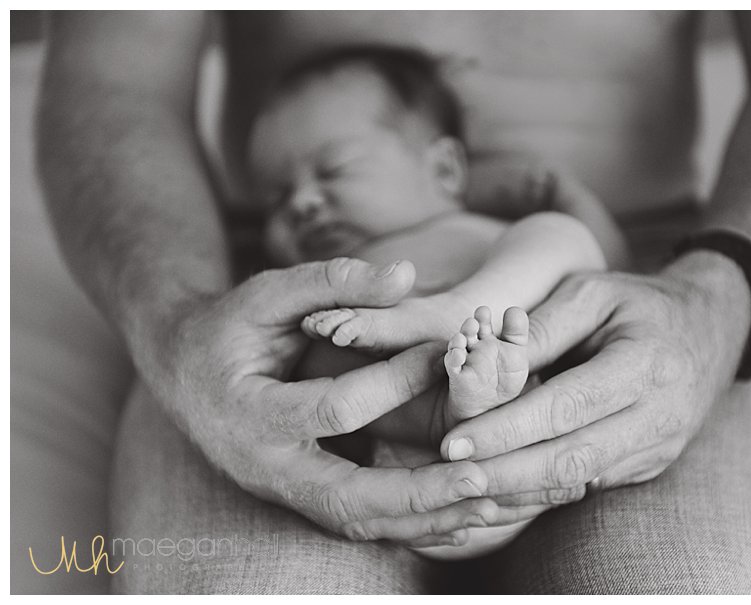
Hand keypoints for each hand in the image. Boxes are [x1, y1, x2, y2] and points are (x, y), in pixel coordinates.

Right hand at [139, 257, 498, 547]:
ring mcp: (282, 491)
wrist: (182, 373)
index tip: (445, 354)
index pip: (335, 407)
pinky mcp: (301, 497)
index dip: (396, 380)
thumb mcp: (268, 293)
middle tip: (480, 479)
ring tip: (489, 507)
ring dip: (424, 521)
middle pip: (347, 498)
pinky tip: (458, 517)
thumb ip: (332, 281)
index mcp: (251, 411)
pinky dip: (409, 524)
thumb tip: (406, 274)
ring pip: (357, 522)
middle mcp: (266, 465)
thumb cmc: (228, 327)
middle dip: (418, 493)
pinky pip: (359, 522)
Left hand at [439, 251, 750, 499]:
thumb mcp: (593, 293)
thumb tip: (484, 363)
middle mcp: (659, 416)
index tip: (455, 441)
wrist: (710, 330)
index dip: (507, 429)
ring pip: (578, 482)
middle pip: (571, 458)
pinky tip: (500, 488)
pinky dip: (541, 491)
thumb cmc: (640, 304)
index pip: (566, 407)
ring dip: (518, 490)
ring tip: (463, 487)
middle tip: (449, 474)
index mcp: (646, 364)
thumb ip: (541, 329)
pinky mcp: (649, 466)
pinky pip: (588, 485)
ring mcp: (658, 448)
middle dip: (504, 472)